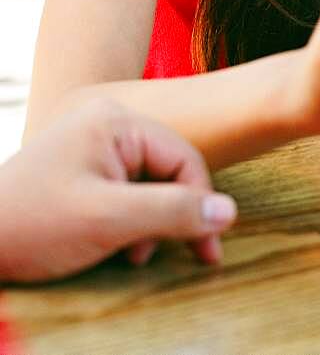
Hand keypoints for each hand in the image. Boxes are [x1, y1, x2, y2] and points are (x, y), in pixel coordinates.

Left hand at [0, 100, 236, 282]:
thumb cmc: (31, 228)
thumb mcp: (108, 221)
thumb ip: (172, 212)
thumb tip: (229, 213)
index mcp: (115, 122)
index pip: (184, 158)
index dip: (201, 204)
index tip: (208, 249)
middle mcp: (107, 124)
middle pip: (169, 170)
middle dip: (172, 216)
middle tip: (172, 255)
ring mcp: (93, 145)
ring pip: (151, 183)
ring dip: (152, 223)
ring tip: (132, 254)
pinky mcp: (84, 168)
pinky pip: (129, 190)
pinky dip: (132, 221)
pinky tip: (117, 245)